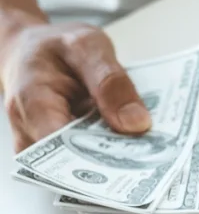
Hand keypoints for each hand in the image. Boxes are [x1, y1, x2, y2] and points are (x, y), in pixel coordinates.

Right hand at [0, 16, 150, 152]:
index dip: (100, 159)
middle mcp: (29, 131)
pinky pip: (86, 162)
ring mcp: (42, 146)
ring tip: (149, 153)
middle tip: (154, 159)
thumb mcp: (87, 46)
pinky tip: (136, 148)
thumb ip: (110, 82)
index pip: (62, 148)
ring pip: (82, 168)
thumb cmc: (56, 46)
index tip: (137, 160)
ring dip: (116, 162)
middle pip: (74, 164)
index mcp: (31, 102)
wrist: (35, 48)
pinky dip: (111, 156)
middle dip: (115, 165)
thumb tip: (136, 123)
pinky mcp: (58, 152)